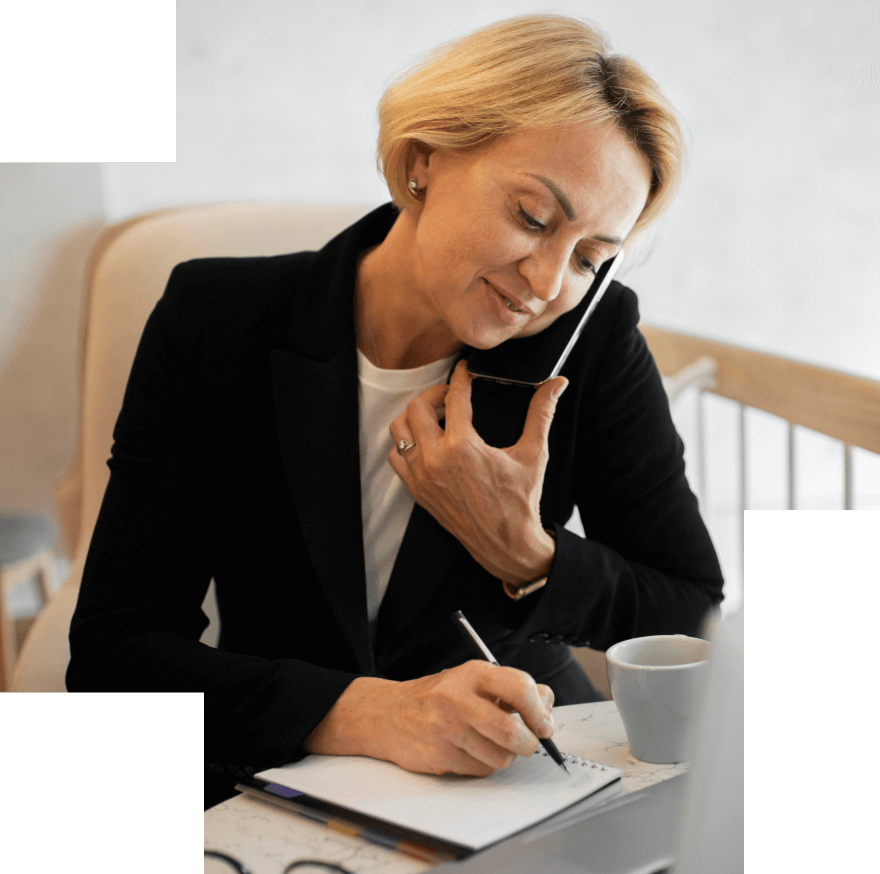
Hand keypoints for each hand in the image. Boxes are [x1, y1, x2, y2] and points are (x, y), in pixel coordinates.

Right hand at [378, 660, 555, 775]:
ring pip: (499, 757)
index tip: (544, 724)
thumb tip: (546, 702)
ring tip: (493, 745)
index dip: (539, 711)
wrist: (388, 713)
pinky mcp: (439, 755)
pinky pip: (480, 771)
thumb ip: (510, 688)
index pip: (519, 688)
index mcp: (472, 673)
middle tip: (528, 743)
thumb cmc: (437, 697)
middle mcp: (458, 699)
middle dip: (528, 743)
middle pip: (510, 731)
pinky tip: (471, 751)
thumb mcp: (472, 680)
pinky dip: (484, 766)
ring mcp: (446, 729)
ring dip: (505, 757)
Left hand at [388, 359, 567, 585]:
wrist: (507, 545)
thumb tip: (556, 384)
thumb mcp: (533, 454)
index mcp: (463, 447)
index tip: (465, 370)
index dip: (461, 377)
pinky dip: (406, 443)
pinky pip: (396, 457)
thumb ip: (541, 414)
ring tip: (437, 417)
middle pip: (417, 407)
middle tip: (451, 395)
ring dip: (415, 417)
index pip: (454, 397)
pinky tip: (426, 442)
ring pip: (400, 430)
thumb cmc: (520, 502)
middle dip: (434, 394)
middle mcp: (436, 460)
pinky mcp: (417, 491)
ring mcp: (423, 477)